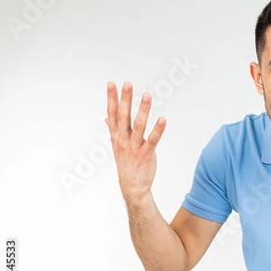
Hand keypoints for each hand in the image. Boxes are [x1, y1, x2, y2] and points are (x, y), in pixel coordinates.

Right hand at [105, 81, 165, 203]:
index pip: (112, 113)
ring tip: (147, 95)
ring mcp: (134, 147)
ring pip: (138, 125)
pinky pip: (152, 140)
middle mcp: (123, 140)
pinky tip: (162, 119)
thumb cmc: (127, 164)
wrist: (132, 187)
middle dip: (124, 99)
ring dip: (142, 110)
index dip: (111, 98)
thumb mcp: (116, 146)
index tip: (111, 83)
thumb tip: (107, 117)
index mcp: (116, 136)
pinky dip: (158, 129)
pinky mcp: (146, 154)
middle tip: (127, 84)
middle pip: (123, 116)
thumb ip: (113, 130)